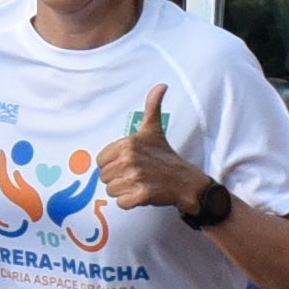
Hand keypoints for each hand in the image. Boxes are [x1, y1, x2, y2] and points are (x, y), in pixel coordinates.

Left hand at [97, 84, 209, 211]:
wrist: (187, 182)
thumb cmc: (166, 156)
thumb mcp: (154, 129)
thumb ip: (152, 106)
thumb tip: (162, 85)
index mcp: (128, 144)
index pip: (101, 162)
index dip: (114, 165)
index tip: (130, 164)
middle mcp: (130, 159)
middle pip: (105, 177)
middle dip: (119, 179)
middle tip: (137, 176)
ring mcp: (136, 178)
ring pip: (111, 190)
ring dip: (124, 191)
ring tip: (141, 184)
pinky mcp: (142, 195)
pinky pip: (121, 203)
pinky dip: (130, 202)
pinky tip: (143, 195)